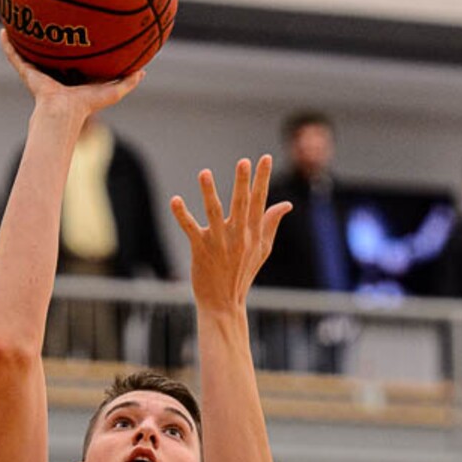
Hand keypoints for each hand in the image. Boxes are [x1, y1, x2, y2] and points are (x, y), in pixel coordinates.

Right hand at [0, 29, 143, 121]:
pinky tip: (3, 31)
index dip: (76, 44)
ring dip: (26, 36)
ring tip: (22, 17)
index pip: (74, 57)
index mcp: (73, 75)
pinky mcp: (28, 73)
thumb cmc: (88, 105)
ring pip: (31, 51)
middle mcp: (55, 72)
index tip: (79, 28)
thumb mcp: (113, 91)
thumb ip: (128, 82)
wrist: (64, 113)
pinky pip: (15, 56)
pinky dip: (8, 45)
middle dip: (50, 36)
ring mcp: (40, 72)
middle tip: (51, 16)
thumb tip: (144, 71)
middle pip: (52, 51)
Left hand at [170, 156, 291, 310]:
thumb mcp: (263, 249)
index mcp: (253, 233)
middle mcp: (238, 237)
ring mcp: (219, 244)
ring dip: (209, 193)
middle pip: (241, 205)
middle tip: (243, 162)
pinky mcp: (201, 250)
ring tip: (204, 173)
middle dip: (243, 183)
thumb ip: (271, 224)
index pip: (259, 202)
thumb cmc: (243, 273)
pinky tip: (175, 200)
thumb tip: (286, 204)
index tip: (264, 158)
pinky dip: (182, 215)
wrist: (224, 303)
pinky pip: (191, 230)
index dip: (262, 179)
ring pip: (214, 214)